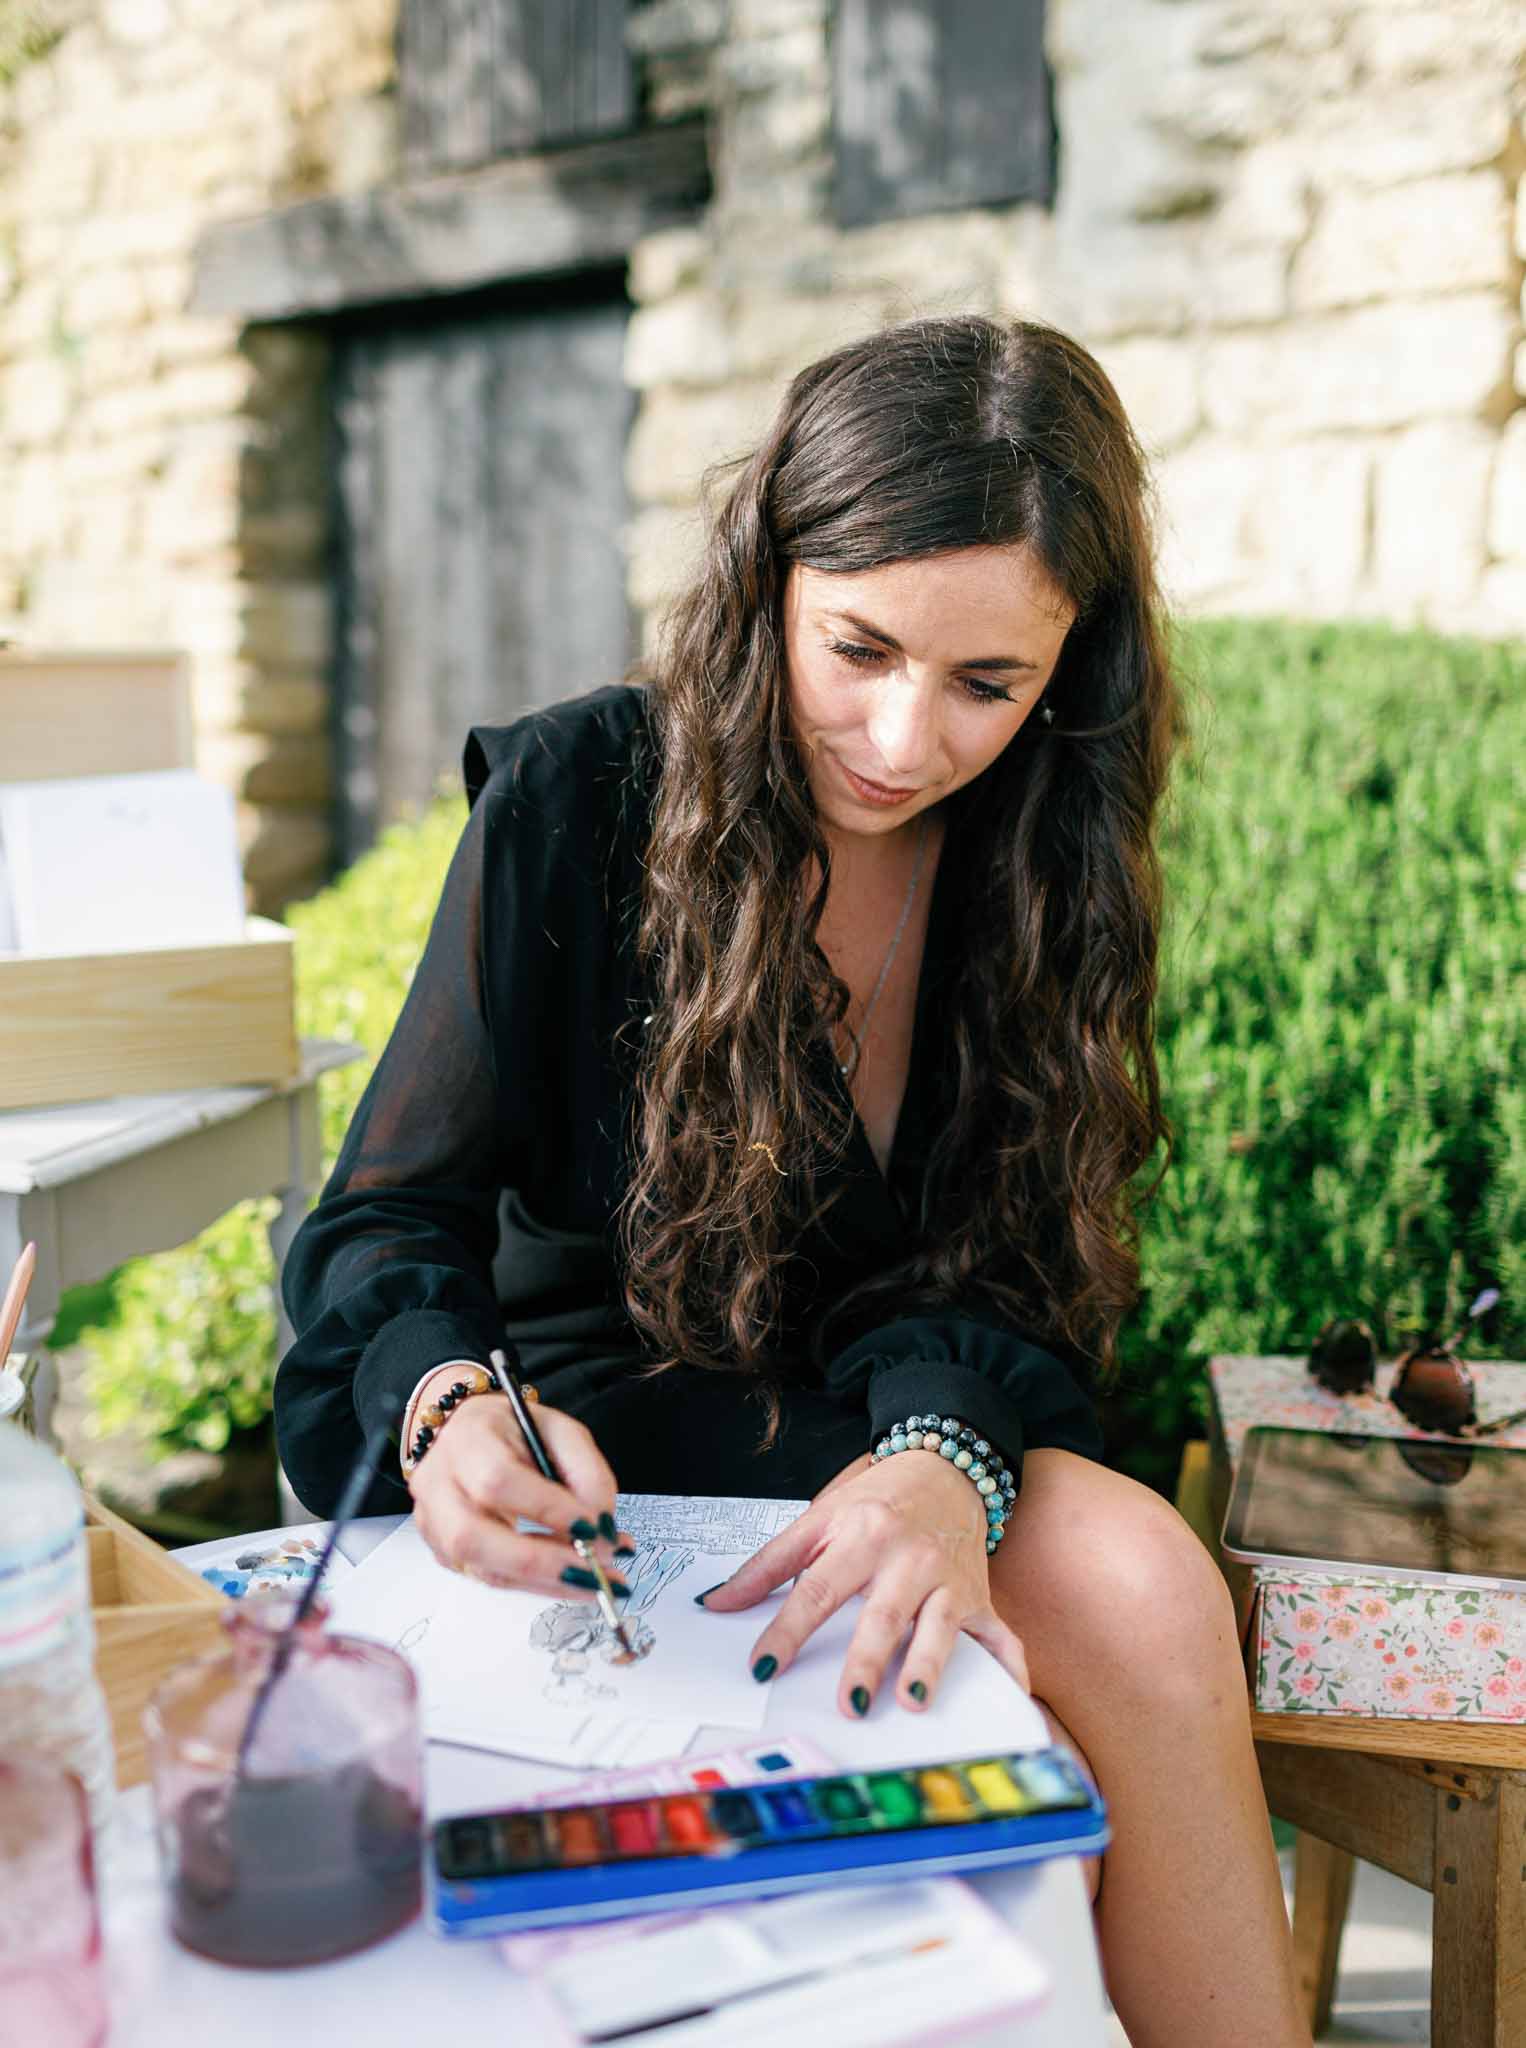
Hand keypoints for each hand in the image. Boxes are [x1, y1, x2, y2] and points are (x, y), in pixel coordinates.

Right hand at [408, 1395, 631, 1596]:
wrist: (462, 1433)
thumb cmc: (513, 1431)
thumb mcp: (559, 1431)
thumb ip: (587, 1473)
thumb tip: (603, 1529)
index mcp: (467, 1440)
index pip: (498, 1480)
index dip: (546, 1509)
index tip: (593, 1528)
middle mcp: (437, 1483)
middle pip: (473, 1537)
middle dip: (542, 1562)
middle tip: (597, 1572)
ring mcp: (432, 1522)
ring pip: (480, 1568)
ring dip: (544, 1582)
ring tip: (593, 1581)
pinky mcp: (441, 1551)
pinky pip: (488, 1578)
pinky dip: (534, 1584)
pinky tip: (568, 1577)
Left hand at [699, 1449, 1028, 1716]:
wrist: (944, 1467)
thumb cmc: (876, 1500)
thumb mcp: (819, 1519)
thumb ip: (768, 1565)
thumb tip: (716, 1603)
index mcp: (862, 1536)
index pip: (818, 1591)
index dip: (788, 1630)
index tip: (763, 1666)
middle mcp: (909, 1559)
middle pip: (883, 1614)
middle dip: (866, 1659)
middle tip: (849, 1702)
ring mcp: (950, 1579)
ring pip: (941, 1627)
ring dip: (928, 1665)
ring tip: (912, 1701)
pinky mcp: (981, 1597)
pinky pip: (1001, 1636)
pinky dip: (1010, 1667)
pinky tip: (1012, 1696)